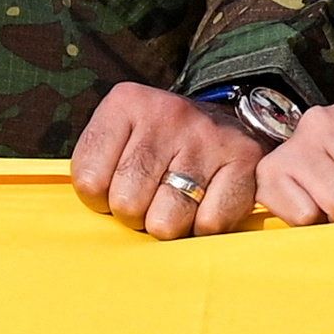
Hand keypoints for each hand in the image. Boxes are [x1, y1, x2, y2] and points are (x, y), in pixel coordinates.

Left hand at [71, 83, 260, 237]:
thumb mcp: (119, 138)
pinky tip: (202, 209)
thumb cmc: (159, 144)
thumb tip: (92, 228)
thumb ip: (97, 170)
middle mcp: (167, 114)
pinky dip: (202, 229)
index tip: (114, 190)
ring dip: (167, 226)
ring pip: (166, 221)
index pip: (89, 180)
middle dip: (134, 216)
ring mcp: (207, 136)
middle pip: (127, 202)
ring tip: (174, 205)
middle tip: (149, 200)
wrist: (226, 119)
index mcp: (126, 104)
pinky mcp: (244, 159)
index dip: (98, 200)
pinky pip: (210, 223)